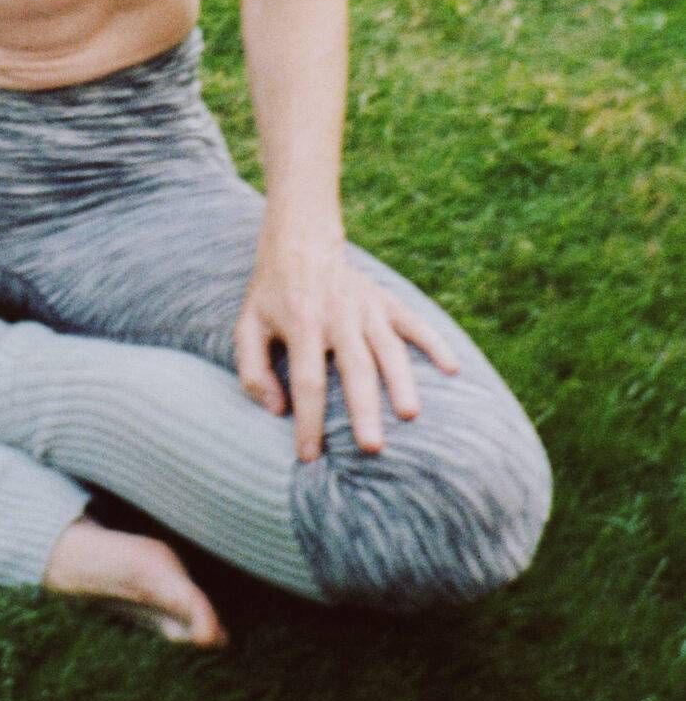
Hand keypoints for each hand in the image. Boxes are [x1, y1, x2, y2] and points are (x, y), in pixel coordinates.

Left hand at [233, 223, 460, 461]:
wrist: (299, 243)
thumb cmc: (271, 296)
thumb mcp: (247, 326)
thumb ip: (253, 370)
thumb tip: (277, 410)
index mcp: (301, 324)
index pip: (307, 381)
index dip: (308, 420)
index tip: (309, 456)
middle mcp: (337, 315)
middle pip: (354, 368)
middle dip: (363, 409)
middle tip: (372, 447)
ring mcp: (365, 307)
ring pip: (388, 348)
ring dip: (401, 381)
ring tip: (411, 415)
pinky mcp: (385, 300)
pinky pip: (414, 322)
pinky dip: (435, 343)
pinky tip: (452, 369)